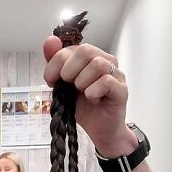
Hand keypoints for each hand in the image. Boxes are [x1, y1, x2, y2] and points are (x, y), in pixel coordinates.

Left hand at [42, 37, 136, 155]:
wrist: (99, 131)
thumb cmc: (83, 108)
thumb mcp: (63, 86)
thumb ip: (56, 64)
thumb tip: (49, 40)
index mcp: (91, 58)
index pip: (71, 48)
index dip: (55, 63)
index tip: (51, 81)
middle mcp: (106, 61)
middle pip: (86, 51)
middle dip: (69, 71)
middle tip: (69, 87)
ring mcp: (116, 75)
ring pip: (97, 64)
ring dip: (82, 82)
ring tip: (83, 94)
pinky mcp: (122, 90)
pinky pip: (105, 82)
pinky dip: (92, 93)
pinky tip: (93, 100)